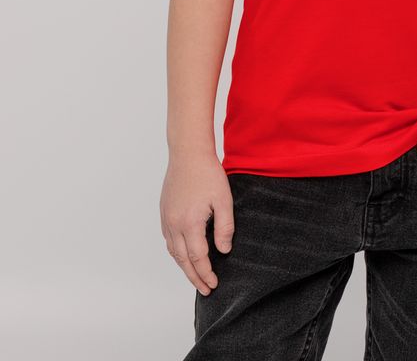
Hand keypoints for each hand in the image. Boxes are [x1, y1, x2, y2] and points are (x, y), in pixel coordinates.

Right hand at [160, 153, 234, 295]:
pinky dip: (176, 252)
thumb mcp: (224, 200)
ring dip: (183, 266)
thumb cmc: (208, 173)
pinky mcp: (164, 212)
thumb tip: (224, 250)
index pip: (197, 258)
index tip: (214, 284)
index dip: (206, 273)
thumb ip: (225, 227)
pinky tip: (183, 254)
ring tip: (195, 276)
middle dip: (194, 277)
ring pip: (173, 251)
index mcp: (189, 223)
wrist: (188, 153)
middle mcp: (174, 224)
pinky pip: (168, 239)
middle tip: (205, 289)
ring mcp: (167, 218)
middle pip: (182, 260)